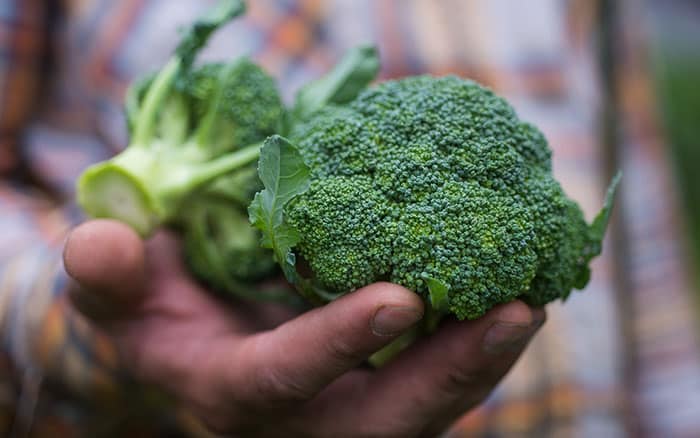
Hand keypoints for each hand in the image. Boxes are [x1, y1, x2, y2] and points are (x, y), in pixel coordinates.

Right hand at [64, 220, 544, 436]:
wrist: (194, 335)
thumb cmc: (155, 311)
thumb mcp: (118, 296)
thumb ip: (105, 278)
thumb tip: (106, 245)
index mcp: (232, 394)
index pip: (284, 382)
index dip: (336, 344)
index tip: (400, 297)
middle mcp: (301, 418)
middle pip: (389, 419)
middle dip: (454, 375)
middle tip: (517, 313)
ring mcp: (347, 408)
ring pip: (428, 404)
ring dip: (483, 359)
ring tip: (532, 297)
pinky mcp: (378, 386)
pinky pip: (438, 376)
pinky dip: (477, 342)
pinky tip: (510, 289)